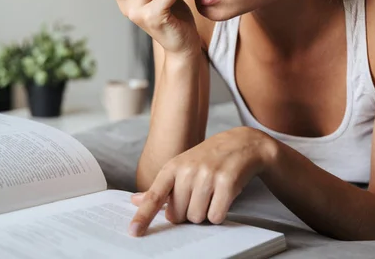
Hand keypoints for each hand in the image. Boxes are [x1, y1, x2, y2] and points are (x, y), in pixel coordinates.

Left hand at [127, 127, 277, 236]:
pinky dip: (218, 213)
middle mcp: (188, 171)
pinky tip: (221, 197)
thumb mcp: (181, 167)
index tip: (134, 231)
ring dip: (204, 213)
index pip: (155, 195)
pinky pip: (216, 216)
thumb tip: (136, 201)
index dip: (143, 215)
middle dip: (187, 212)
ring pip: (197, 217)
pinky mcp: (227, 183)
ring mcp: (207, 176)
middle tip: (197, 195)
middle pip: (178, 215)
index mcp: (173, 167)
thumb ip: (160, 187)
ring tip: (211, 194)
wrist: (240, 143)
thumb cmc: (207, 158)